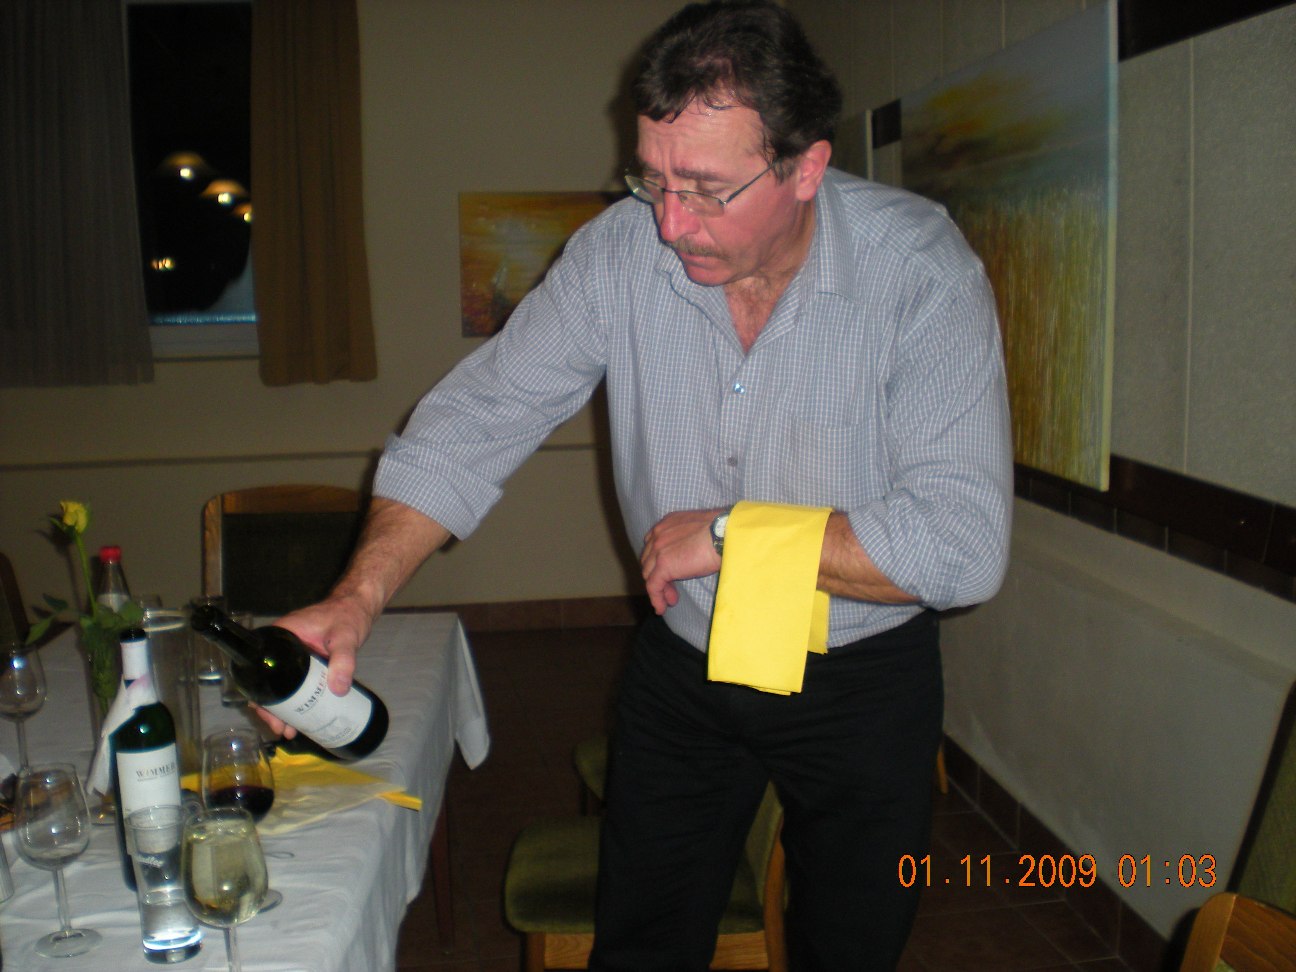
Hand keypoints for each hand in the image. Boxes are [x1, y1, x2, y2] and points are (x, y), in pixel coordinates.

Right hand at [252, 592, 376, 737]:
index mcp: (281, 634)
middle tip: (280, 728)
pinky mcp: (305, 662)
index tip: (266, 712)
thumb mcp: (346, 638)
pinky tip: (300, 717)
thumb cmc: (348, 615)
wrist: (359, 607)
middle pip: (267, 681)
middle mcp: (282, 645)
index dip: (259, 692)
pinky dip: (295, 700)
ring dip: (281, 708)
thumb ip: (343, 661)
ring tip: (288, 730)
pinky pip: (294, 683)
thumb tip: (338, 690)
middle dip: (270, 708)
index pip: (259, 664)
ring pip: (280, 685)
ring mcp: (293, 655)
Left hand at [640, 508, 724, 614]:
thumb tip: (693, 554)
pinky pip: (653, 586)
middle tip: (672, 589)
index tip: (670, 573)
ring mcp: (658, 549)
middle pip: (649, 561)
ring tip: (672, 600)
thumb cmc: (721, 532)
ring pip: (649, 574)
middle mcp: (658, 534)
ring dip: (660, 589)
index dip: (658, 562)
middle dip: (658, 576)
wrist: (724, 534)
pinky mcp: (663, 565)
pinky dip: (656, 598)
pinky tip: (662, 608)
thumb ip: (687, 540)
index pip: (653, 546)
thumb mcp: (698, 532)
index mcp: (667, 524)